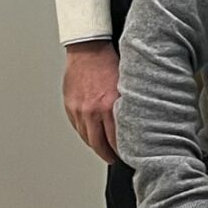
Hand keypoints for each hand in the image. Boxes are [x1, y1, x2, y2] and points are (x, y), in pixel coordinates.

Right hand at [63, 40, 119, 161]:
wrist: (88, 48)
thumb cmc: (109, 62)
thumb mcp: (125, 84)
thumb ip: (127, 106)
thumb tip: (137, 123)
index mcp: (108, 106)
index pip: (115, 140)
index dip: (122, 151)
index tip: (128, 155)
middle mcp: (92, 111)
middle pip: (99, 144)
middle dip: (108, 155)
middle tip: (115, 159)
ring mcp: (79, 110)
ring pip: (87, 137)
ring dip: (96, 145)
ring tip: (104, 149)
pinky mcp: (70, 106)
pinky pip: (77, 127)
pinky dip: (85, 133)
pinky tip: (92, 134)